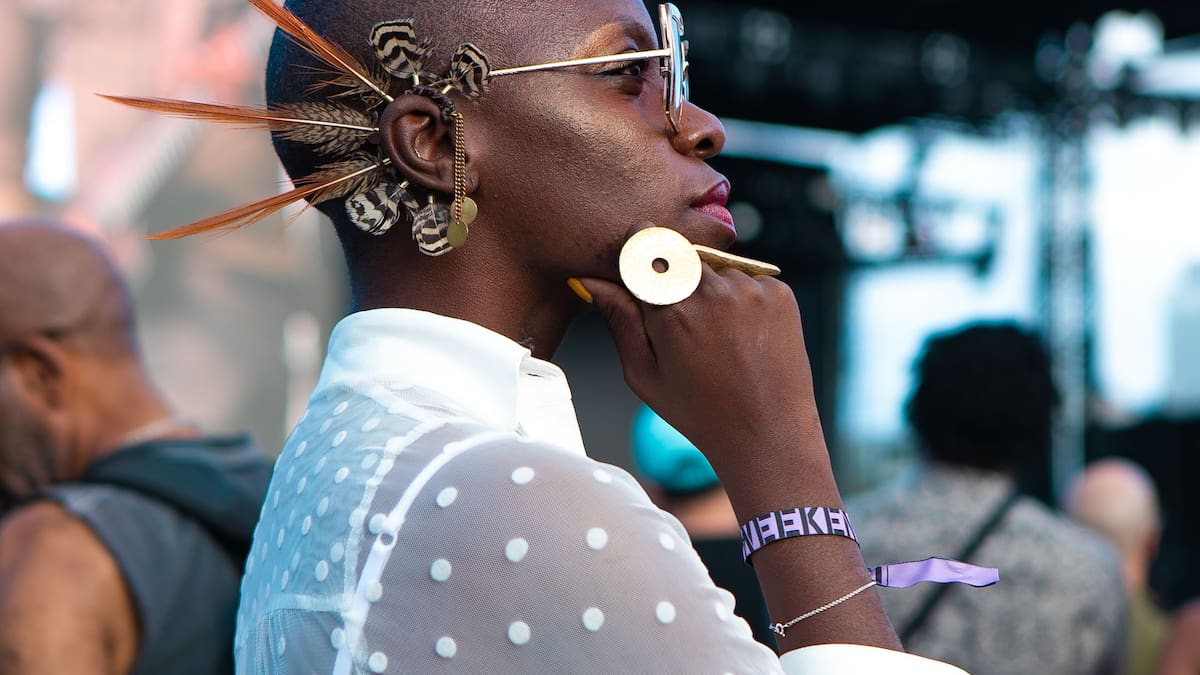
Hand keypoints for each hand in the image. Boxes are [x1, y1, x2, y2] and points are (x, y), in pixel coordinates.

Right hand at [573, 228, 829, 503]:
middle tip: (684, 323)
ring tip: (719, 338)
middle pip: (680, 253)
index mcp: (669, 309)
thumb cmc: (698, 411)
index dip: (637, 248)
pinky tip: (743, 337)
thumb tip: (590, 281)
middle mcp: (710, 290)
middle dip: (675, 276)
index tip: (637, 259)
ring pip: (716, 268)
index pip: (642, 244)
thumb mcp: (644, 373)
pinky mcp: (779, 291)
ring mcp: (749, 288)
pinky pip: (750, 279)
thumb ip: (619, 320)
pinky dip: (742, 299)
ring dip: (711, 290)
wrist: (767, 432)